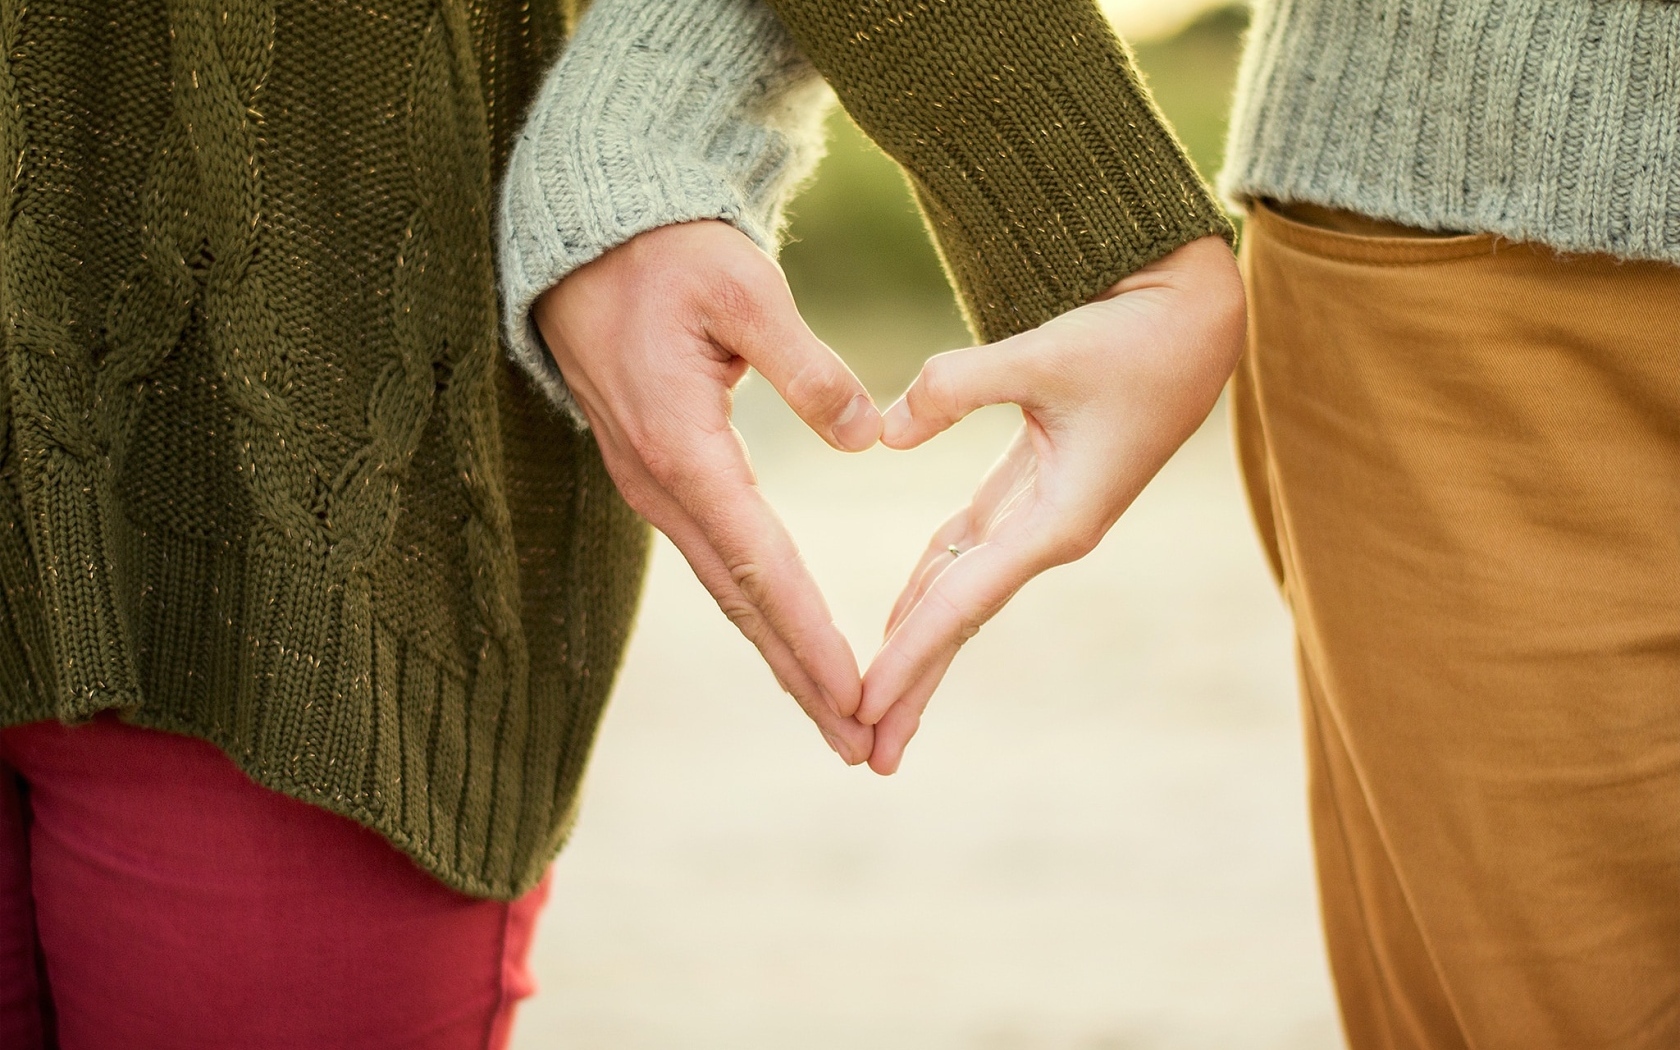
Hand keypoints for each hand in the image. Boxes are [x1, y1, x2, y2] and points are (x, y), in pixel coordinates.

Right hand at [532, 220, 882, 763]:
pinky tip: (789, 641)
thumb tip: (867, 438)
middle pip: (742, 602)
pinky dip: (759, 610)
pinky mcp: (659, 476)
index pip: (760, 563)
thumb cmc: (666, 255)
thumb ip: (807, 366)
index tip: (857, 693)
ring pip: (727, 590)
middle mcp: (661, 485)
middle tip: (859, 744)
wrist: (584, 241)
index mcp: (683, 447)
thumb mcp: (743, 288)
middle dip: (802, 677)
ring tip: (836, 715)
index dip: (811, 634)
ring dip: (781, 655)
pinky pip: (716, 560)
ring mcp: (653, 486)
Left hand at [859, 235, 1245, 773]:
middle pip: (960, 621)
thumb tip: (884, 434)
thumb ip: (957, 387)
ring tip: (873, 705)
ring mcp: (1042, 517)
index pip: (963, 603)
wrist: (1195, 321)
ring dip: (918, 647)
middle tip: (865, 752)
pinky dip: (930, 587)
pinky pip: (969, 553)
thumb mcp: (1045, 353)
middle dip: (913, 686)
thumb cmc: (1133, 338)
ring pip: (962, 594)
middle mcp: (1049, 534)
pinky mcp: (1035, 490)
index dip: (909, 655)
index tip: (863, 706)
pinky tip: (899, 618)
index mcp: (1059, 521)